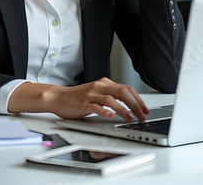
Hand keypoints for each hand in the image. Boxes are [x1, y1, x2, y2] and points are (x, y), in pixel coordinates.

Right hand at [8, 77, 149, 121]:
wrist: (58, 97)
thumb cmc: (77, 98)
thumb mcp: (96, 94)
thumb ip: (110, 96)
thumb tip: (129, 105)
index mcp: (104, 83)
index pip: (126, 88)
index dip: (138, 99)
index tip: (145, 109)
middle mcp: (99, 87)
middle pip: (122, 92)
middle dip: (135, 104)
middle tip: (142, 115)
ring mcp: (91, 95)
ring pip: (111, 99)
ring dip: (123, 109)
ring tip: (130, 118)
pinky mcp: (83, 103)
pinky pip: (96, 107)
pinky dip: (105, 111)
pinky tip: (111, 116)